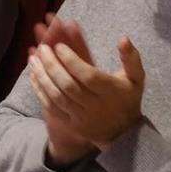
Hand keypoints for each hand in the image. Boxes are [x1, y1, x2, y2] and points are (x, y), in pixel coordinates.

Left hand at [27, 21, 145, 151]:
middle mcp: (95, 105)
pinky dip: (40, 91)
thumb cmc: (128, 99)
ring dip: (42, 77)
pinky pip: (52, 108)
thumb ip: (131, 58)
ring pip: (57, 96)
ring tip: (33, 58)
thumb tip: (124, 38)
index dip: (72, 61)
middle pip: (68, 85)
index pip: (88, 76)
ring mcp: (81, 117)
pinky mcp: (71, 124)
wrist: (122, 133)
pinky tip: (33, 76)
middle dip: (52, 65)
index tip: (59, 46)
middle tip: (42, 48)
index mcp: (111, 91)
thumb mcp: (136, 78)